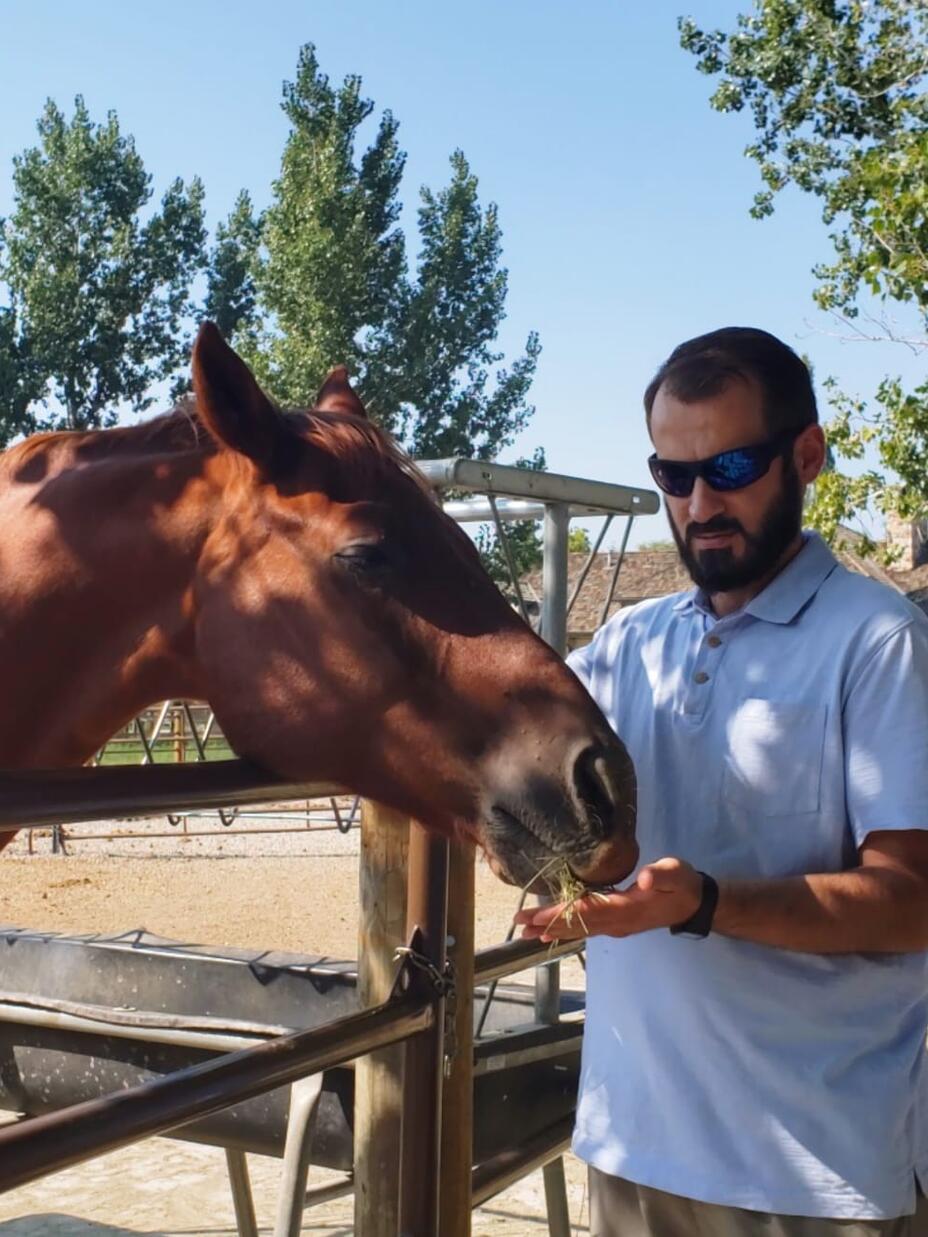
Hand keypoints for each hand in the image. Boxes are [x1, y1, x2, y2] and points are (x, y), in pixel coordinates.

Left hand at [513, 857, 703, 941]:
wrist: (694, 903)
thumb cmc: (683, 884)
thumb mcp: (676, 873)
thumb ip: (660, 876)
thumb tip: (644, 879)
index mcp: (627, 909)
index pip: (586, 912)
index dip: (560, 915)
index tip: (535, 917)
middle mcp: (617, 923)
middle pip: (576, 925)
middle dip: (546, 924)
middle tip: (517, 924)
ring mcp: (616, 926)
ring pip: (578, 929)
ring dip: (552, 929)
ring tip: (525, 930)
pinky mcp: (616, 924)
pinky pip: (585, 928)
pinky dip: (565, 928)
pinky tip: (551, 930)